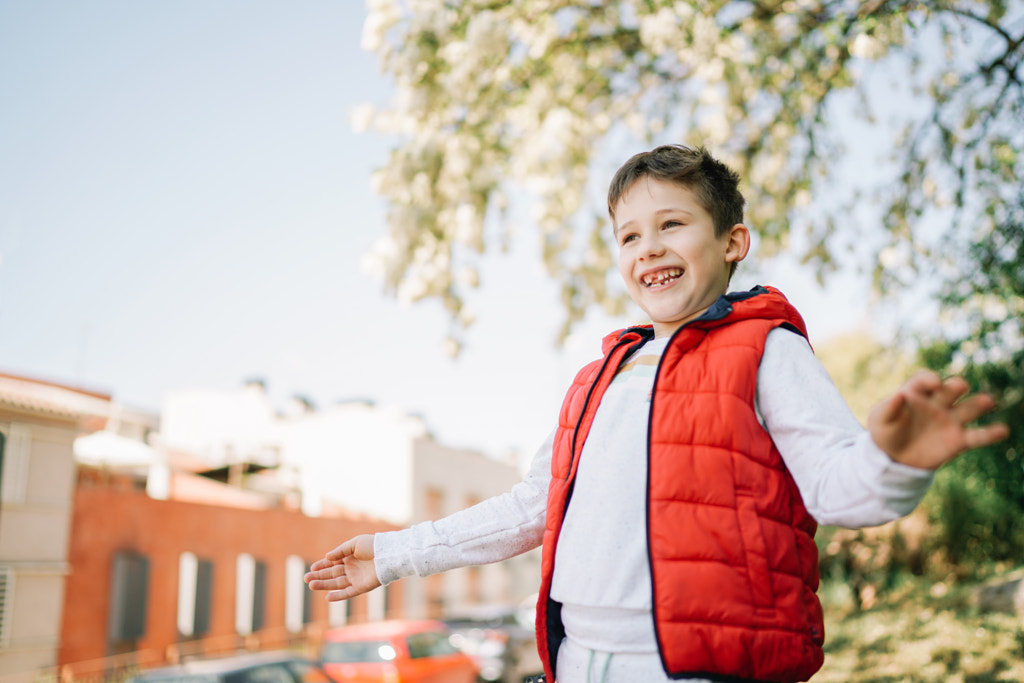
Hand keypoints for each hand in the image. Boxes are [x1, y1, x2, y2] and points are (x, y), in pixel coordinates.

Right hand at [304, 534, 380, 601]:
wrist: (388, 555)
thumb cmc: (373, 546)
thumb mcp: (354, 543)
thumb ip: (340, 551)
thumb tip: (327, 557)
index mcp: (350, 557)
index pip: (333, 563)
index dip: (322, 566)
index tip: (312, 568)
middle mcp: (352, 568)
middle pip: (332, 574)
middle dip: (319, 576)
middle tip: (306, 579)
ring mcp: (356, 578)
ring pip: (337, 583)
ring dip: (324, 585)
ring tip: (311, 585)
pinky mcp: (362, 587)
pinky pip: (348, 593)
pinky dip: (338, 596)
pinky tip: (327, 597)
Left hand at [868, 369, 1009, 469]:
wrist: (893, 457)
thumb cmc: (885, 432)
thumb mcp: (880, 420)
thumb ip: (889, 409)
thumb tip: (899, 395)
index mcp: (915, 393)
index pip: (925, 379)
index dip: (930, 379)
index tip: (934, 384)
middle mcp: (937, 403)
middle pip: (951, 389)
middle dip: (955, 386)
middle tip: (958, 387)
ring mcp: (950, 420)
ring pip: (969, 408)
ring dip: (979, 403)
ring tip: (987, 401)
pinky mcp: (958, 440)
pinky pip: (977, 436)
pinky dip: (990, 434)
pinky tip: (1002, 431)